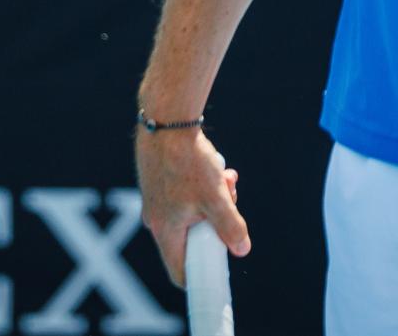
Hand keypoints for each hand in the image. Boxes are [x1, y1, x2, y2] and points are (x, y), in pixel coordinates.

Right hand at [135, 126, 248, 286]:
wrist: (166, 120)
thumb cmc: (188, 160)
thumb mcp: (216, 197)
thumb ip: (231, 227)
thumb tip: (242, 249)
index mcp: (165, 230)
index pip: (179, 272)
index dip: (201, 277)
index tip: (220, 270)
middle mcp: (156, 219)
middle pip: (192, 239)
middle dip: (216, 225)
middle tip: (230, 204)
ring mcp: (156, 199)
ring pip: (192, 213)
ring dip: (213, 201)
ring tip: (226, 179)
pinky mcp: (159, 182)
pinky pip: (185, 195)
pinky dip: (202, 187)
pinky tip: (216, 168)